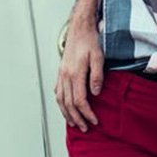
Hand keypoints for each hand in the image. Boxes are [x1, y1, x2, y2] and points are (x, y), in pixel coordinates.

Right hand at [53, 0, 103, 131]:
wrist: (79, 28)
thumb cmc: (90, 41)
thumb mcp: (98, 57)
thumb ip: (96, 75)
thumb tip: (96, 93)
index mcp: (75, 73)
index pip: (80, 100)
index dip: (87, 113)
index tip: (94, 121)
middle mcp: (65, 76)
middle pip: (69, 104)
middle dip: (77, 118)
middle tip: (85, 128)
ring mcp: (61, 74)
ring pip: (60, 100)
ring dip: (67, 113)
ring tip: (74, 123)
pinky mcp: (60, 72)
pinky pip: (58, 91)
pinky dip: (61, 103)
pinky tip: (65, 107)